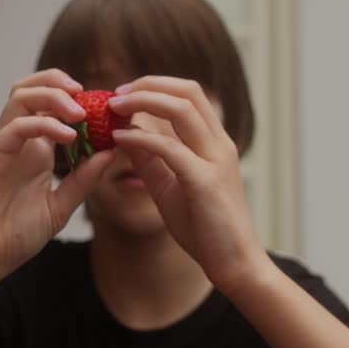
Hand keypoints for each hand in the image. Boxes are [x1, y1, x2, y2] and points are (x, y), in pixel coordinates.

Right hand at [0, 70, 113, 289]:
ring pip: (22, 96)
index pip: (55, 108)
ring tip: (79, 112)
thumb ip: (83, 180)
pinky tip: (67, 137)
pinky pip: (15, 126)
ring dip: (53, 95)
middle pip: (34, 89)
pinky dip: (43, 124)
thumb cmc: (13, 236)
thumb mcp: (60, 208)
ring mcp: (3, 145)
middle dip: (62, 84)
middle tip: (92, 98)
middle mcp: (19, 141)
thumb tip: (111, 152)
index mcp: (37, 151)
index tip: (110, 110)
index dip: (82, 102)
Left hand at [109, 77, 269, 294]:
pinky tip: (118, 140)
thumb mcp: (170, 186)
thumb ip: (151, 159)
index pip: (189, 95)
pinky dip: (141, 139)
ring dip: (144, 101)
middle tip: (115, 93)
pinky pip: (170, 148)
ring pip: (181, 109)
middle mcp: (219, 144)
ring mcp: (215, 160)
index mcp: (214, 143)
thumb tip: (125, 134)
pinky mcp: (205, 182)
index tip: (123, 94)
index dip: (155, 86)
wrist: (234, 263)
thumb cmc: (205, 228)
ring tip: (114, 107)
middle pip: (187, 91)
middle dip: (148, 84)